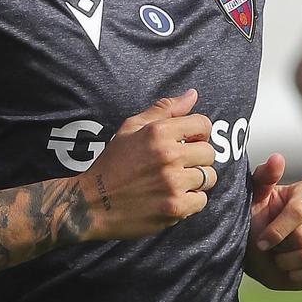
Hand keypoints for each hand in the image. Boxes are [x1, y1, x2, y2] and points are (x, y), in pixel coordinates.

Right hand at [79, 90, 217, 240]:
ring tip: (173, 183)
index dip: (198, 134)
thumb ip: (164, 109)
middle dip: (196, 159)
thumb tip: (193, 94)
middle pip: (209, 153)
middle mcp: (168, 155)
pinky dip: (190, 201)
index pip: (203, 124)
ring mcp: (173, 183)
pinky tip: (170, 198)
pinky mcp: (175, 208)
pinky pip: (201, 200)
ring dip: (194, 181)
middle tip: (177, 166)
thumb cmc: (112, 164)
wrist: (92, 204)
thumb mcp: (130, 128)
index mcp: (158, 132)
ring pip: (208, 177)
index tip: (187, 143)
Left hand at [243, 154, 301, 288]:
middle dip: (280, 247)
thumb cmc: (256, 219)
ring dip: (287, 263)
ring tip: (281, 258)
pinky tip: (291, 271)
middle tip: (272, 248)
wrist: (261, 252)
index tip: (261, 241)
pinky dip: (299, 276)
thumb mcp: (254, 198)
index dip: (276, 230)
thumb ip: (263, 178)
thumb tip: (277, 158)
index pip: (298, 211)